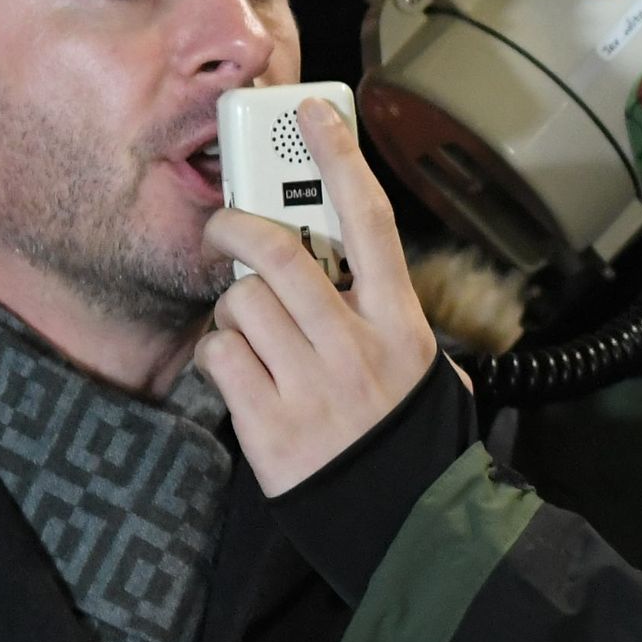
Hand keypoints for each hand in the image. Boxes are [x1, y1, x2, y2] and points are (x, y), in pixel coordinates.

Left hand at [197, 100, 445, 491]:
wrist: (406, 528)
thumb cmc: (410, 440)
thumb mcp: (421, 368)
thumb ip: (384, 315)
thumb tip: (343, 259)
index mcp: (401, 325)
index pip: (369, 221)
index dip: (339, 158)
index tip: (311, 113)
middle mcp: (358, 349)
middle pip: (280, 253)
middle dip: (237, 227)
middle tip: (222, 227)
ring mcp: (312, 388)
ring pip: (242, 302)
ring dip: (235, 309)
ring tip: (254, 334)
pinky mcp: (270, 427)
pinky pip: (220, 357)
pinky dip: (221, 357)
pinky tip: (245, 376)